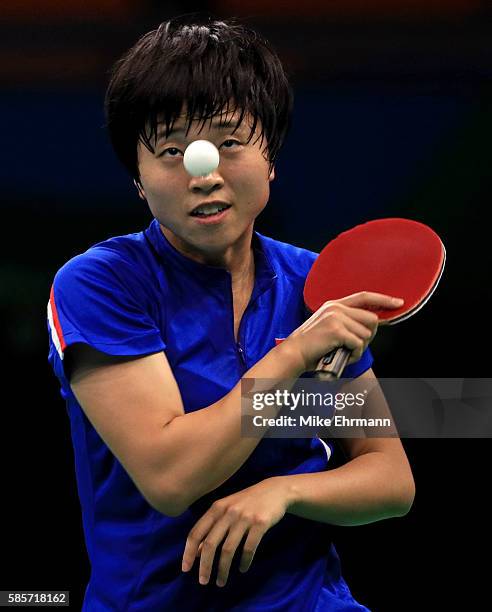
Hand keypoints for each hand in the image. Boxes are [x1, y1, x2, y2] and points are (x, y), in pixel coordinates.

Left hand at [181, 477, 290, 587]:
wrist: (275, 490)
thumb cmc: (247, 502)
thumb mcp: (226, 510)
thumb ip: (212, 528)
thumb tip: (197, 552)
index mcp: (216, 508)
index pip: (196, 532)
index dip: (188, 552)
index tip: (185, 569)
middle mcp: (228, 512)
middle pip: (210, 543)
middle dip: (205, 566)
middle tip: (203, 582)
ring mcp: (244, 517)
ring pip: (228, 549)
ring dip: (223, 569)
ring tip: (220, 582)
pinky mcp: (260, 523)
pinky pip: (249, 548)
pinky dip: (244, 561)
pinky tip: (242, 569)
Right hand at [283, 291, 403, 371]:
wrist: (294, 353)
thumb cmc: (312, 346)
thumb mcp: (329, 326)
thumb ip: (348, 321)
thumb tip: (373, 323)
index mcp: (334, 304)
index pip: (364, 296)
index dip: (383, 299)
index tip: (397, 302)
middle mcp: (336, 308)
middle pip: (371, 318)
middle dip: (369, 336)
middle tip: (356, 346)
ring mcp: (336, 317)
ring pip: (366, 334)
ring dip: (359, 348)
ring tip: (344, 352)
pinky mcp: (336, 330)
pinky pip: (358, 344)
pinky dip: (354, 354)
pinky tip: (342, 355)